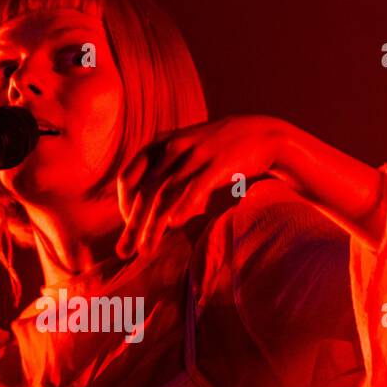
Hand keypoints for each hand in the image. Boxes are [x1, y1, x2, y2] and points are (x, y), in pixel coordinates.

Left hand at [115, 114, 288, 259]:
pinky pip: (195, 189)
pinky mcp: (218, 165)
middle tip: (123, 252)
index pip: (128, 177)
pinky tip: (173, 225)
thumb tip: (151, 210)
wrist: (262, 134)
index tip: (129, 227)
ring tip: (145, 251)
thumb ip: (165, 174)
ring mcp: (195, 155)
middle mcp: (173, 148)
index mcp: (160, 144)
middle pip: (143, 192)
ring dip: (152, 227)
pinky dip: (182, 208)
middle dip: (131, 225)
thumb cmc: (219, 151)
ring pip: (165, 196)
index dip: (123, 205)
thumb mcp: (186, 153)